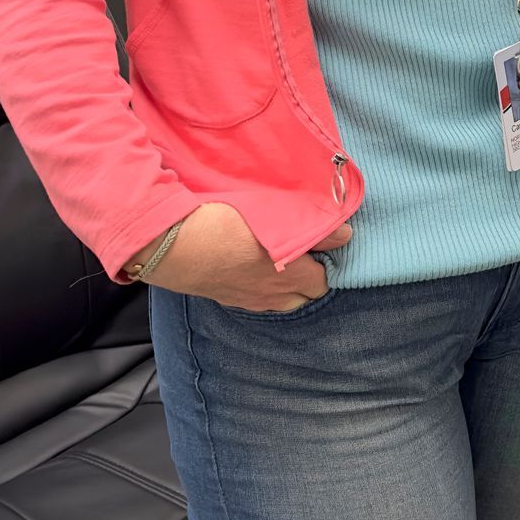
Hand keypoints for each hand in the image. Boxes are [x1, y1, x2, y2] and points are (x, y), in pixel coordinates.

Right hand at [146, 204, 351, 311]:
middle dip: (310, 279)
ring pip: (277, 300)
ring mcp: (245, 300)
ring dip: (284, 284)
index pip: (324, 282)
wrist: (173, 245)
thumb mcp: (276, 219)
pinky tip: (249, 267)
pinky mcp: (222, 297)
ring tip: (278, 260)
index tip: (324, 246)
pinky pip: (251, 298)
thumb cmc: (227, 225)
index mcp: (291, 276)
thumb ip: (316, 229)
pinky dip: (257, 286)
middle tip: (305, 253)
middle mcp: (272, 295)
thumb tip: (346, 234)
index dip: (328, 265)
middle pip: (304, 297)